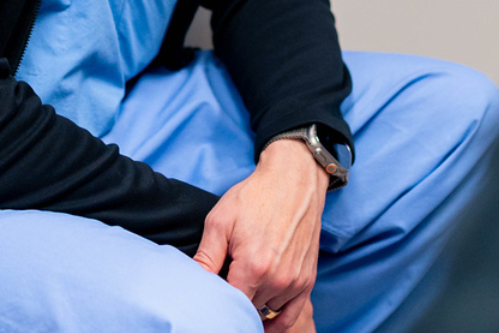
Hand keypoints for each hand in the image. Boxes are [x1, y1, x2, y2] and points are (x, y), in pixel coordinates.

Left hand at [193, 138, 328, 331]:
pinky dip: (276, 321)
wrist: (293, 180)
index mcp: (253, 267)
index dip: (214, 302)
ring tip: (244, 284)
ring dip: (253, 303)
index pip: (228, 305)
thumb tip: (191, 284)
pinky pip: (291, 314)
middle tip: (224, 284)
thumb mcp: (220, 221)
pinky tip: (263, 323)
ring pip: (265, 310)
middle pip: (246, 308)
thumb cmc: (255, 196)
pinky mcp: (307, 279)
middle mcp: (277, 280)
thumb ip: (206, 258)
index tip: (207, 294)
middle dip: (232, 301)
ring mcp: (295, 281)